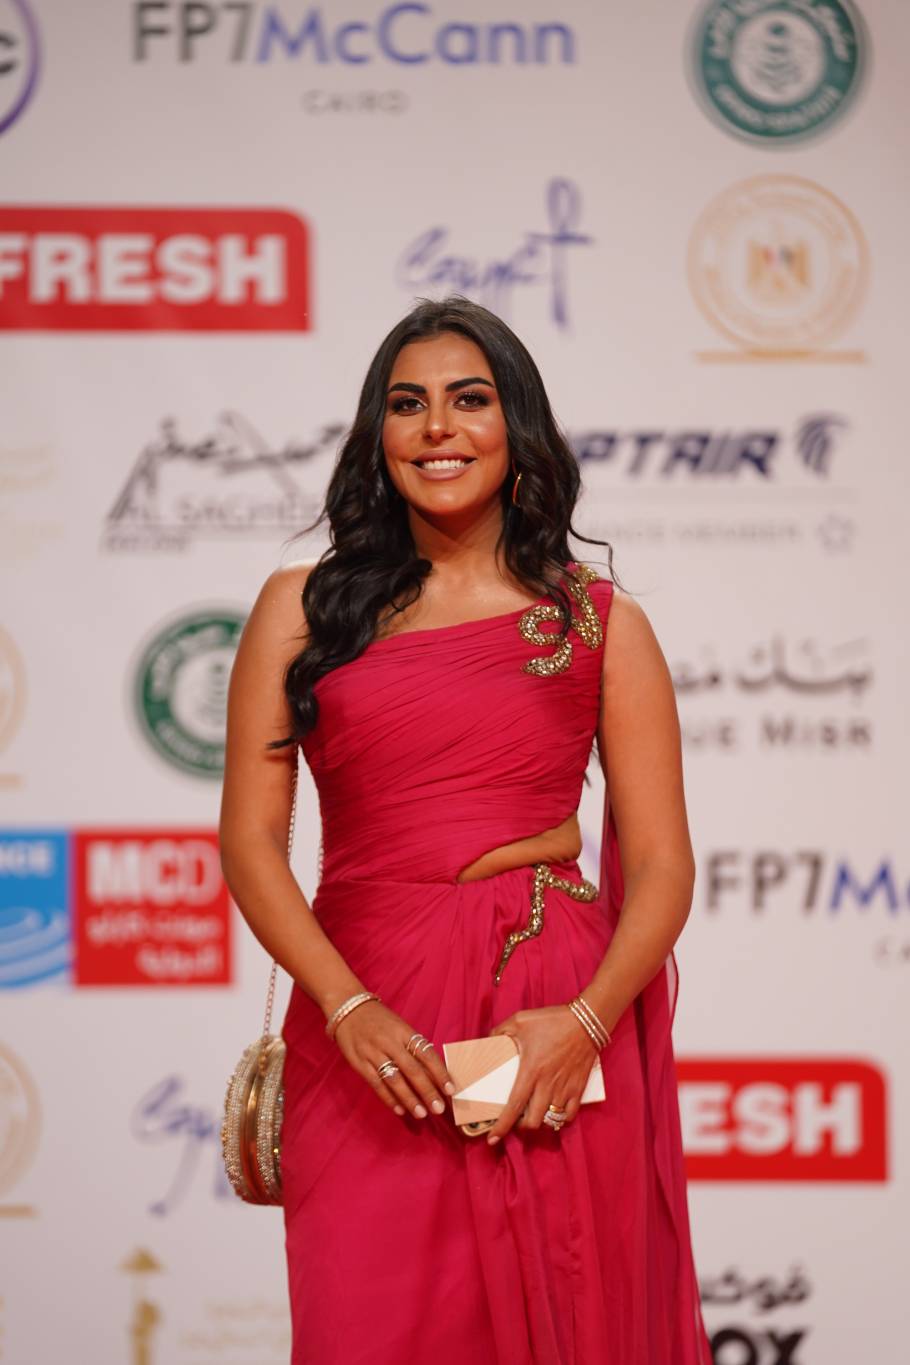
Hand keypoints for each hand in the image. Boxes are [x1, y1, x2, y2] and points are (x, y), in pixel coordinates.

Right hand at [332, 1000, 455, 1121]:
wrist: (348, 1008)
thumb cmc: (380, 1020)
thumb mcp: (399, 1027)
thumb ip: (413, 1047)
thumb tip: (433, 1073)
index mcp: (403, 1031)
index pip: (426, 1054)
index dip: (439, 1073)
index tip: (450, 1089)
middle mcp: (389, 1042)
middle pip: (412, 1070)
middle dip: (427, 1091)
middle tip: (439, 1108)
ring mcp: (373, 1053)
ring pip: (394, 1080)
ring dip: (409, 1099)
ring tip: (421, 1113)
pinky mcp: (359, 1063)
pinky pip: (376, 1084)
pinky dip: (389, 1098)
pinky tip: (400, 1110)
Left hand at [486, 1005, 599, 1144]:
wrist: (586, 1021)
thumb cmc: (552, 1020)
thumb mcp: (520, 1020)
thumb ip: (501, 1031)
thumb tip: (488, 1040)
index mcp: (530, 1072)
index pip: (513, 1107)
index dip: (502, 1127)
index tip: (492, 1139)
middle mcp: (547, 1086)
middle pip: (533, 1123)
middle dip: (522, 1128)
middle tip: (517, 1121)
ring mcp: (565, 1089)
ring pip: (551, 1121)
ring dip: (540, 1123)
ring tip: (534, 1115)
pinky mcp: (579, 1089)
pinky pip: (569, 1115)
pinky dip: (560, 1119)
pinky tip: (554, 1112)